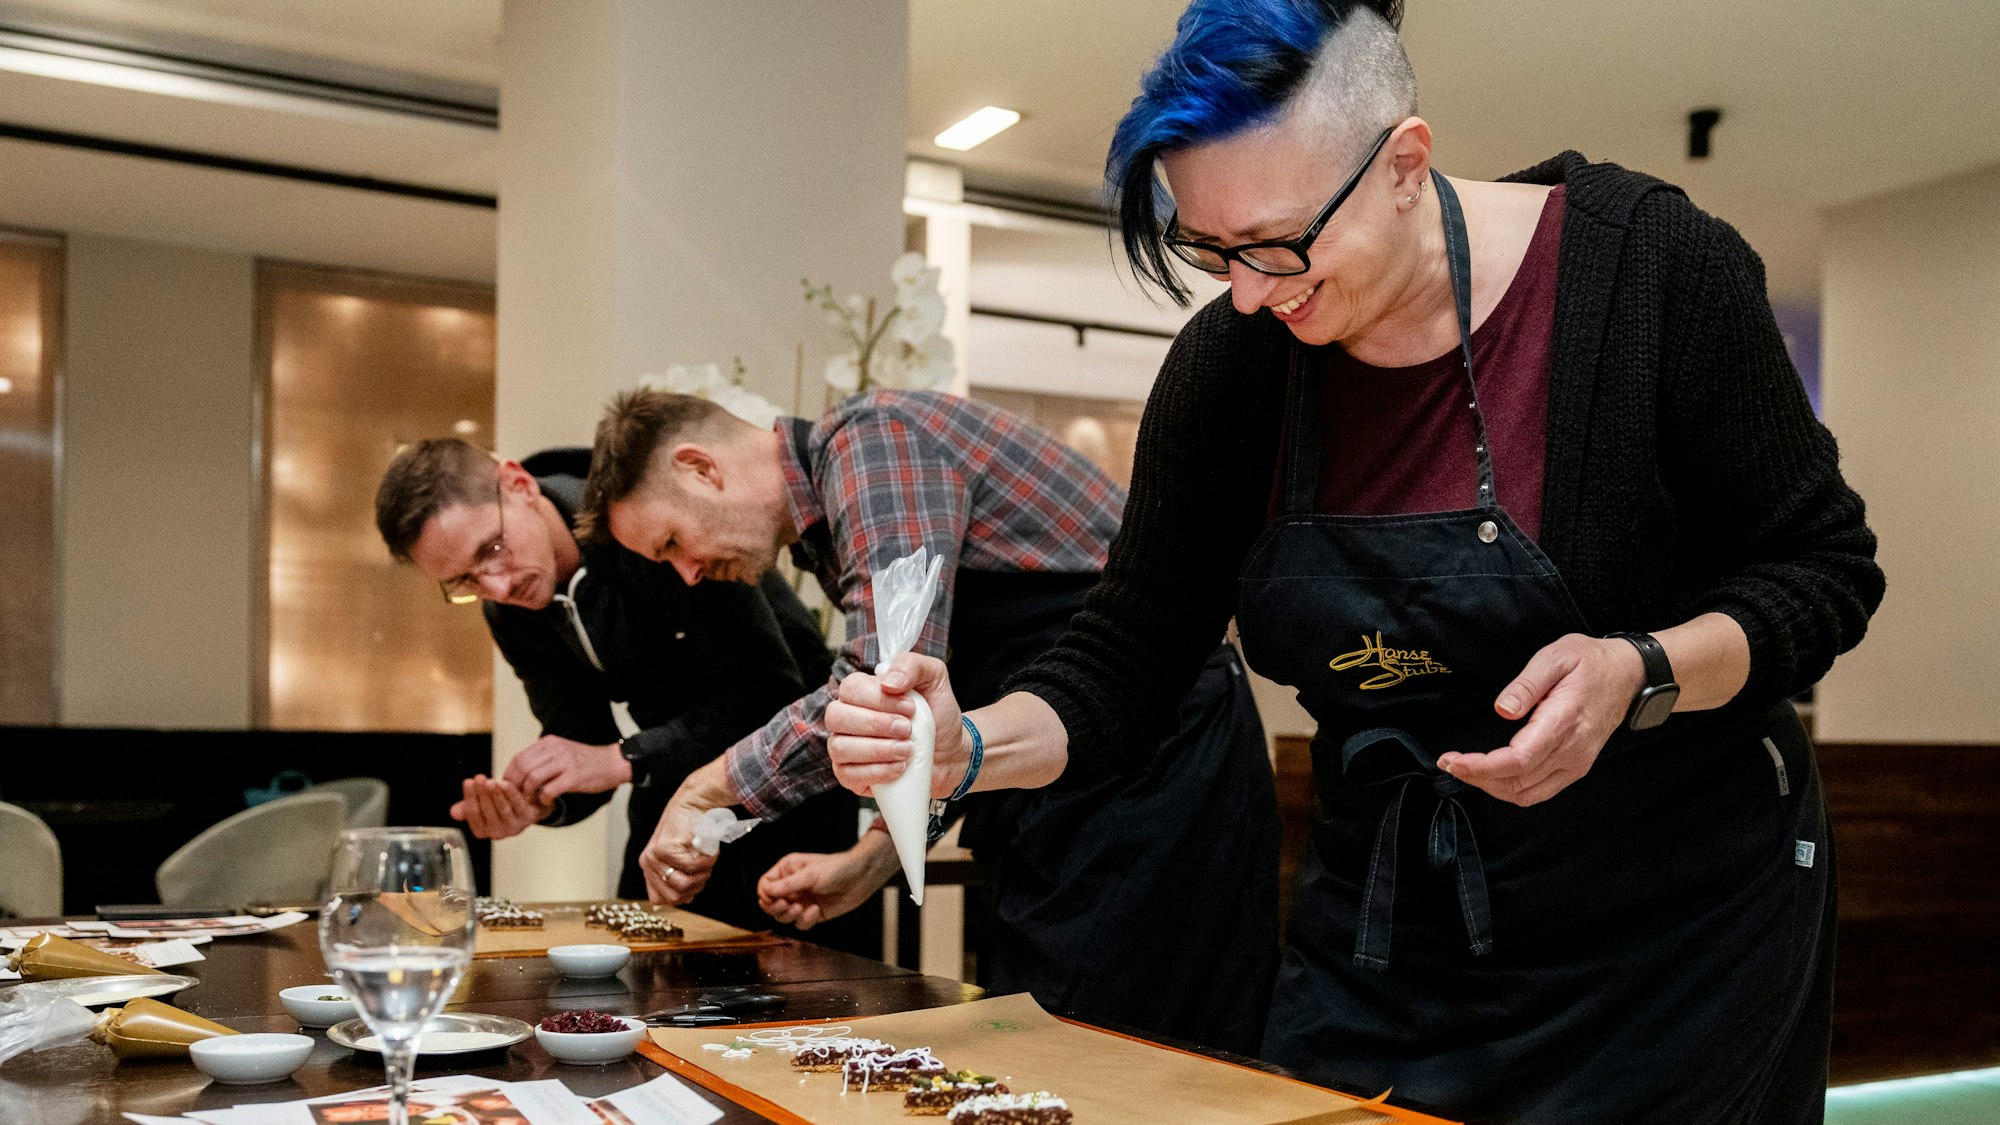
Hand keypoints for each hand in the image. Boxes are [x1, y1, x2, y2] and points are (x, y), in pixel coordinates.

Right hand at [448, 775, 553, 839]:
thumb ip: (467, 808)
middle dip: (481, 793)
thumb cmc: (499, 805)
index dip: (470, 798)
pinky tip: (505, 783)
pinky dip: (511, 793)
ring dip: (495, 794)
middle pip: (487, 811)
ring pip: (502, 808)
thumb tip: (453, 812)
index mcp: (483, 831)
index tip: (467, 781)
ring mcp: (514, 826)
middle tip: (478, 778)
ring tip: (490, 781)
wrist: (526, 805)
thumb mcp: (481, 806)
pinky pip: (518, 805)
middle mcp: (498, 833)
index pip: (473, 815)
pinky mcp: (528, 818)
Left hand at [501, 734, 631, 803]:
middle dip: (516, 786)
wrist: (613, 763)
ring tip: (533, 800)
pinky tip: (547, 802)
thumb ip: (542, 758)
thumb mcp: (561, 752)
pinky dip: (543, 799)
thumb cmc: (586, 761)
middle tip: (518, 797)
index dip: (510, 775)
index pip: (518, 758)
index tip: (510, 788)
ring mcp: (565, 762)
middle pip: (522, 768)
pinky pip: (549, 790)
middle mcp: (555, 749)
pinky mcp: (574, 777)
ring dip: (529, 793)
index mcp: (549, 742)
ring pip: (533, 779)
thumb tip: (518, 773)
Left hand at [638, 759, 737, 904]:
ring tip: (707, 859)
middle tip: (704, 870)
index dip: (683, 896)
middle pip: (675, 898)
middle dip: (696, 887)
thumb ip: (676, 878)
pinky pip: (692, 868)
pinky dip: (707, 862)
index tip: (695, 883)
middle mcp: (648, 863)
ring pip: (684, 885)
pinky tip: (710, 851)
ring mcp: (655, 856)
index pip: (661, 900)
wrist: (694, 802)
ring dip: (703, 875)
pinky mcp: (665, 849)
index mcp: (649, 867)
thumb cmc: (692, 830)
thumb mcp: (681, 857)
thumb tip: (678, 902)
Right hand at [757, 831, 899, 929]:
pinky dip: (806, 920)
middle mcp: (792, 886)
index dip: (766, 895)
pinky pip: (800, 924)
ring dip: (790, 916)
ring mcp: (801, 900)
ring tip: (801, 908)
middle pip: (770, 904)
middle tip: (787, 905)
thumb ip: (786, 885)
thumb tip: (765, 892)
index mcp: (787, 871)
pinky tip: (816, 910)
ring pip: (783, 917)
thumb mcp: (809, 875)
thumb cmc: (837, 868)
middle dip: (776, 908)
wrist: (861, 878)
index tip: (776, 899)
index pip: (765, 886)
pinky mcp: (812, 914)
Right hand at [825, 653, 969, 798]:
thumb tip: (888, 681)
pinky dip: (877, 772)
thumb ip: (912, 665)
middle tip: (907, 729)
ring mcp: (844, 747)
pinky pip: (848, 775)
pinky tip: (899, 768)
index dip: (879, 699)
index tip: (911, 708)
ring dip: (878, 749)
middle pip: (837, 717)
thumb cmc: (937, 714)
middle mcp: (846, 718)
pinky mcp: (849, 775)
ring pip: (840, 747)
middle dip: (876, 724)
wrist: (951, 752)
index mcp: (861, 691)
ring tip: (907, 750)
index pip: (851, 688)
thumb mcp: (934, 679)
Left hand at [1438, 634, 1646, 806]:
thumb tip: (1502, 710)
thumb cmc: (1591, 662)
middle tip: (1449, 761)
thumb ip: (1526, 684)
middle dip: (1477, 777)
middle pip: (1517, 782)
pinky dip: (1511, 788)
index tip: (1453, 760)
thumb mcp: (1556, 657)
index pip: (1517, 761)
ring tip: (1465, 768)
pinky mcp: (1577, 767)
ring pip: (1526, 793)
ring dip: (1491, 786)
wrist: (1628, 675)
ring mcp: (1576, 763)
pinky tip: (1492, 775)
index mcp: (1563, 723)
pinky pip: (1540, 790)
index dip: (1481, 767)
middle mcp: (1572, 751)